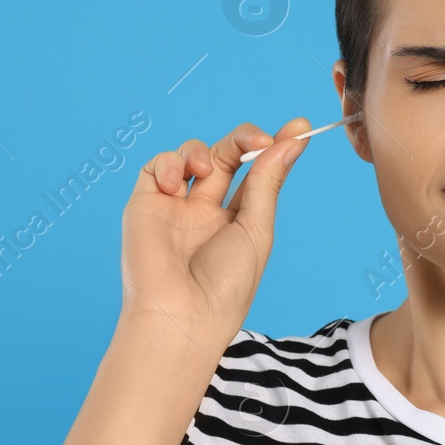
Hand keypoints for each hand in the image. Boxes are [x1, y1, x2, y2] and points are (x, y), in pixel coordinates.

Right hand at [118, 117, 311, 341]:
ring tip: (205, 168)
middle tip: (260, 140)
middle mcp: (205, 211)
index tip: (299, 129)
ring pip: (191, 155)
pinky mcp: (145, 204)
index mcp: (236, 221)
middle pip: (226, 156)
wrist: (181, 315)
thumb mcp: (256, 229)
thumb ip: (267, 181)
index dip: (275, 147)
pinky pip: (156, 167)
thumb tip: (293, 141)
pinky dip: (169, 163)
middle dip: (244, 140)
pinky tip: (177, 183)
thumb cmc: (225, 285)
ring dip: (203, 150)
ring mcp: (175, 207)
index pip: (257, 173)